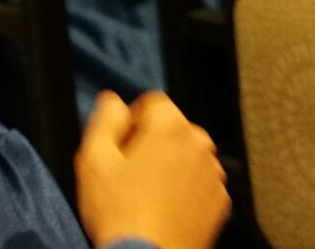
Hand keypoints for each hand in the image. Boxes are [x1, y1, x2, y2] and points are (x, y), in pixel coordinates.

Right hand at [76, 92, 229, 248]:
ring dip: (171, 166)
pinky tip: (164, 208)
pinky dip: (187, 189)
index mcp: (171, 128)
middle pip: (174, 129)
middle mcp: (200, 145)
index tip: (120, 144)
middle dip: (152, 143)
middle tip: (129, 173)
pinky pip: (201, 183)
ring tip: (145, 195)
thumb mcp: (94, 162)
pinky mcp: (220, 200)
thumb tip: (111, 101)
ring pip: (190, 156)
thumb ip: (104, 122)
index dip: (132, 120)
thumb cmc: (120, 213)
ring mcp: (214, 173)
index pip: (154, 102)